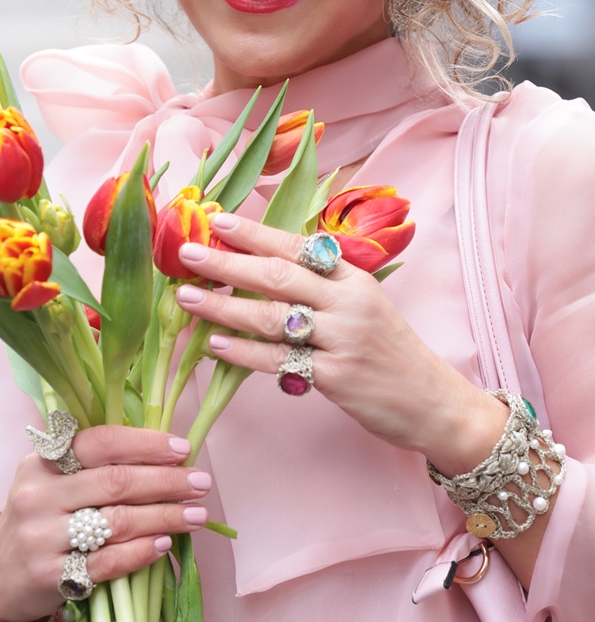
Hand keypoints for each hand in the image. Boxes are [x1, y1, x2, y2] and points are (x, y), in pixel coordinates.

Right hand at [0, 426, 211, 621]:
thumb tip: (165, 455)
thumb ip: (94, 467)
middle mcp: (38, 496)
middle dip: (166, 481)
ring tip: (197, 515)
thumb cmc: (40, 522)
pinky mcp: (50, 576)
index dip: (145, 443)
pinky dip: (142, 551)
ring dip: (165, 516)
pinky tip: (166, 543)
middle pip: (115, 482)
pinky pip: (108, 561)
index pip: (100, 442)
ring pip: (117, 522)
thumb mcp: (52, 484)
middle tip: (201, 483)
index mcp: (41, 463)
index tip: (183, 448)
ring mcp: (41, 537)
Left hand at [175, 214, 506, 474]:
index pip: (297, 246)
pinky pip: (281, 361)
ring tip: (185, 296)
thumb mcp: (364, 306)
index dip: (255, 232)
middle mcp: (349, 302)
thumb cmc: (390, 352)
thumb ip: (323, 285)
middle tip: (187, 252)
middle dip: (227, 262)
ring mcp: (343, 339)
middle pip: (278, 275)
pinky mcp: (337, 378)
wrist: (435, 402)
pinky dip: (245, 352)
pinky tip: (215, 344)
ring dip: (223, 306)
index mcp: (354, 277)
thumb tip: (264, 263)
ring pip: (273, 317)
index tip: (217, 219)